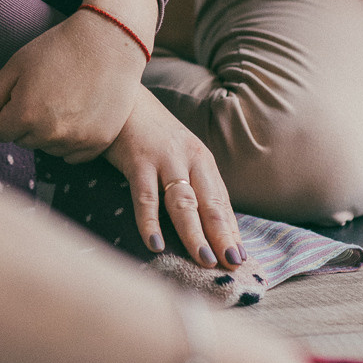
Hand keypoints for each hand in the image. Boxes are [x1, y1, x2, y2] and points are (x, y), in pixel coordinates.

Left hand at [0, 5, 142, 158]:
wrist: (109, 40)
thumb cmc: (57, 48)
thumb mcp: (15, 66)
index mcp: (24, 114)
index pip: (0, 132)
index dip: (11, 110)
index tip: (27, 91)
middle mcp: (50, 133)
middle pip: (24, 141)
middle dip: (29, 121)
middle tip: (49, 91)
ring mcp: (77, 140)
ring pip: (48, 148)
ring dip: (51, 131)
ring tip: (66, 98)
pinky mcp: (98, 143)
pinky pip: (72, 155)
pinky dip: (73, 139)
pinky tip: (81, 112)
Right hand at [105, 87, 244, 268]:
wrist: (122, 98)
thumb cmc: (151, 133)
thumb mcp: (178, 153)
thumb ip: (191, 182)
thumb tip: (206, 224)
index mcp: (202, 160)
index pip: (221, 202)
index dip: (231, 231)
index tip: (240, 259)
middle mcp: (188, 159)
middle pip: (209, 203)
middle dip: (222, 235)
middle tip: (232, 263)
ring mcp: (164, 159)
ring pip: (183, 203)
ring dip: (194, 233)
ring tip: (204, 259)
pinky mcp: (137, 160)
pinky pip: (145, 197)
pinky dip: (150, 222)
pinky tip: (155, 245)